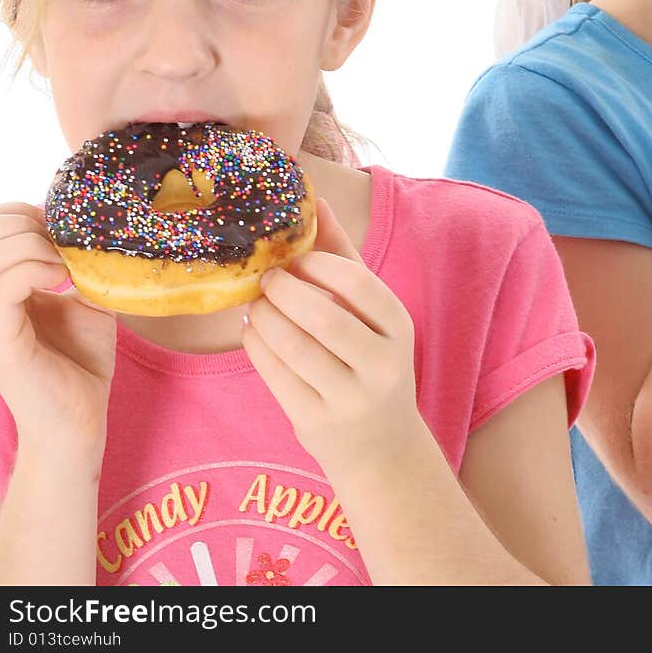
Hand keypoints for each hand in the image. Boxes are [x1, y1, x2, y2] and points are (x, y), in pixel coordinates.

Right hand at [0, 203, 115, 463]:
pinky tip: (62, 278)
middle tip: (65, 246)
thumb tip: (82, 225)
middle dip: (31, 224)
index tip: (62, 228)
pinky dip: (36, 267)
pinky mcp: (0, 340)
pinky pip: (4, 286)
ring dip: (36, 244)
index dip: (24, 213)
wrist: (81, 420)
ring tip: (66, 265)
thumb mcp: (82, 297)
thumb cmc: (80, 361)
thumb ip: (74, 262)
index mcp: (0, 287)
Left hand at [242, 198, 420, 483]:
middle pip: (323, 317)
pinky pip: (276, 377)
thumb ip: (345, 258)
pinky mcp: (317, 423)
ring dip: (264, 319)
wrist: (384, 451)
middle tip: (264, 278)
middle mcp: (381, 365)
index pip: (359, 285)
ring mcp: (349, 399)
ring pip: (294, 348)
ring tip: (255, 304)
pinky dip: (257, 349)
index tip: (295, 258)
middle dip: (284, 291)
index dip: (320, 265)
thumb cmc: (372, 363)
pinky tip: (252, 333)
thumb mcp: (373, 316)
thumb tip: (316, 201)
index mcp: (399, 329)